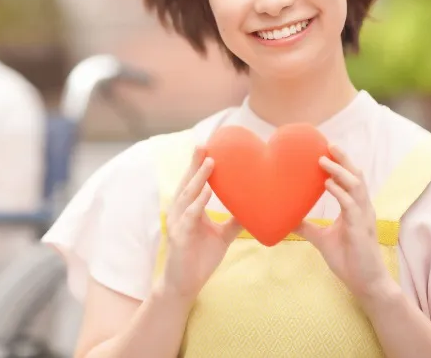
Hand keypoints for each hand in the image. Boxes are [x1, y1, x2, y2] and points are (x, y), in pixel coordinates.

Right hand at [160, 147, 242, 302]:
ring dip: (199, 178)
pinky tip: (206, 191)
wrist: (185, 285)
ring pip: (187, 196)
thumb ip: (234, 222)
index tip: (208, 147)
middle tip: (204, 145)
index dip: (199, 166)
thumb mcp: (222, 237)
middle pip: (187, 183)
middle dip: (195, 164)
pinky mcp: (179, 236)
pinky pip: (189, 216)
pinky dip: (197, 203)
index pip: (193, 183)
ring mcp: (177, 223)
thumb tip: (253, 209)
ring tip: (211, 163)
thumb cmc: (199, 259)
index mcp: (188, 209)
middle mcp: (180, 212)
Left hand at [295, 145, 395, 302]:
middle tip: (329, 145)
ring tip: (323, 161)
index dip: (341, 164)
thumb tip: (287, 219)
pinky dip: (340, 193)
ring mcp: (363, 218)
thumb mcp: (322, 239)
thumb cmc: (348, 260)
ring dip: (339, 172)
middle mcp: (362, 209)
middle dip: (344, 159)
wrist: (365, 283)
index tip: (326, 150)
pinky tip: (328, 185)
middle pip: (356, 176)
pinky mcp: (361, 229)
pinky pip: (351, 206)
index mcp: (355, 209)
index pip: (350, 180)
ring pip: (356, 186)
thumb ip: (307, 227)